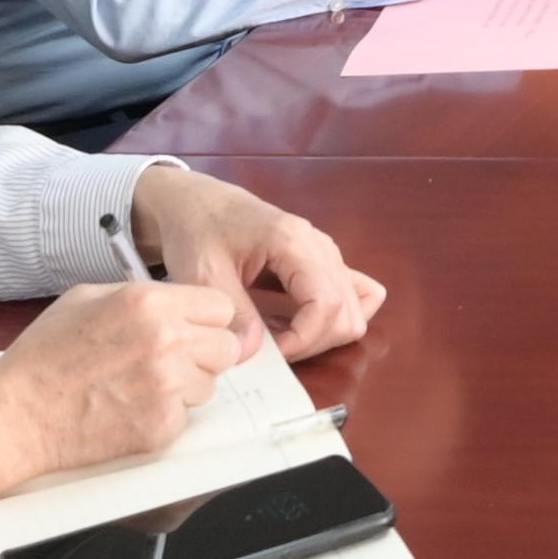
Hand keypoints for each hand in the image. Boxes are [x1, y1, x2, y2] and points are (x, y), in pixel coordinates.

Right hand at [0, 278, 253, 492]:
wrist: (15, 416)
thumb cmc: (43, 358)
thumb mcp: (86, 299)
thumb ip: (142, 296)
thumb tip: (178, 301)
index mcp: (149, 303)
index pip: (221, 307)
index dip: (206, 321)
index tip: (192, 330)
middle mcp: (165, 341)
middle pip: (226, 347)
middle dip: (204, 354)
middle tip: (169, 361)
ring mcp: (167, 386)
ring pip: (210, 384)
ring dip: (186, 386)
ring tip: (138, 386)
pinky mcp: (162, 425)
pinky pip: (186, 416)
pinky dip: (165, 415)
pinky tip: (129, 409)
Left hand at [130, 163, 385, 359]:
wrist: (200, 205)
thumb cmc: (199, 232)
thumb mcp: (203, 273)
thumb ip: (233, 312)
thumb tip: (254, 352)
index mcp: (294, 243)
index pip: (327, 303)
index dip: (304, 339)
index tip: (270, 353)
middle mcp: (322, 247)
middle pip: (348, 313)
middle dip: (313, 343)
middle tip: (272, 348)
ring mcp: (329, 255)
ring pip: (357, 310)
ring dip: (324, 335)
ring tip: (282, 335)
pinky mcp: (327, 263)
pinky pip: (358, 296)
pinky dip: (336, 320)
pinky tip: (299, 322)